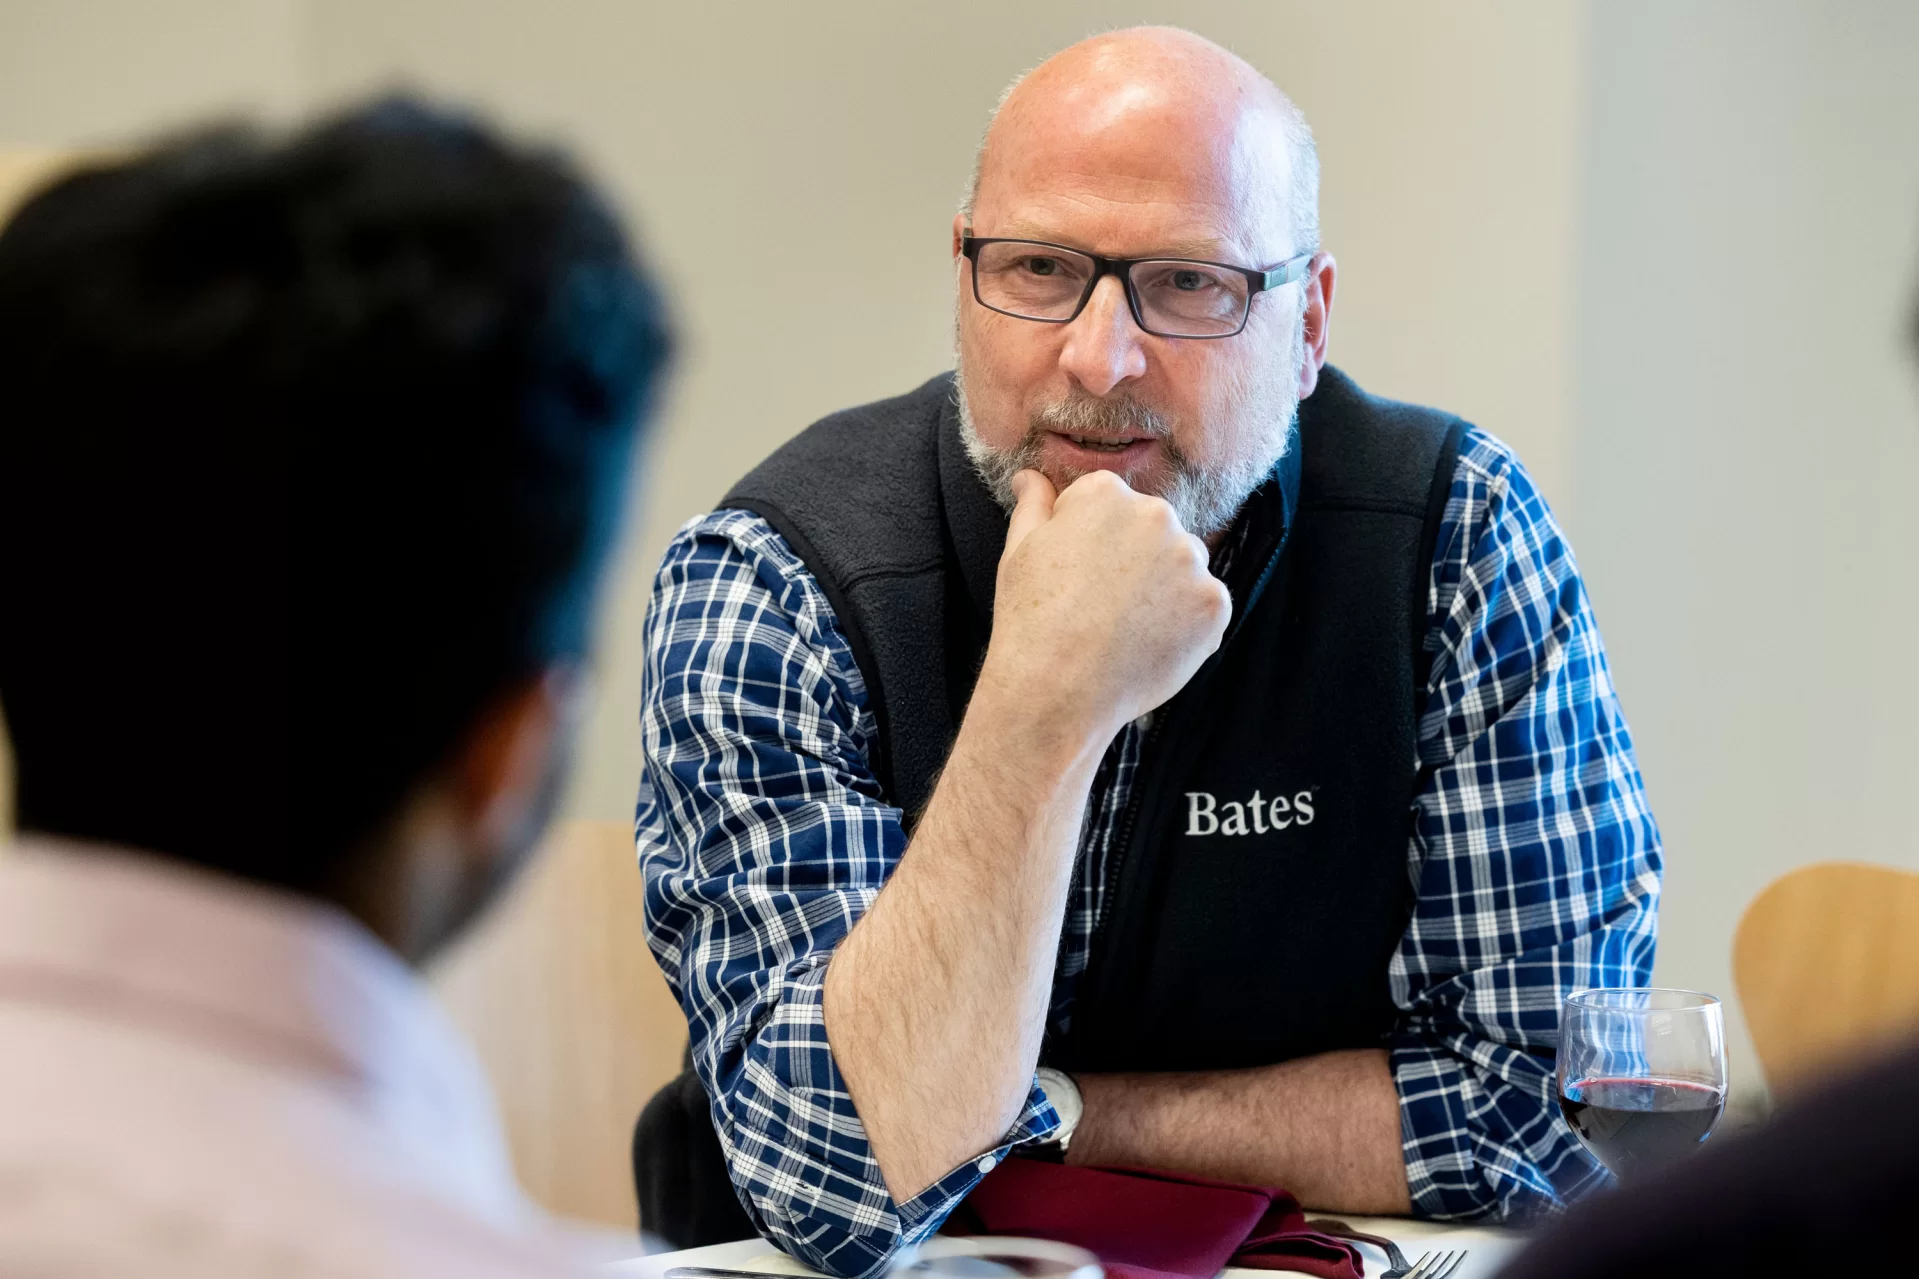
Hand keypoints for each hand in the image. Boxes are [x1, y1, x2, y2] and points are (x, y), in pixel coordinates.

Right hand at [981, 469, 1229, 748]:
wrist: (1058, 688)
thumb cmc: (1030, 618)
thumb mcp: (1018, 550)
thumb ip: (1034, 505)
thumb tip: (1030, 476)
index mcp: (1105, 494)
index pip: (1110, 505)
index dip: (1090, 543)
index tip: (1076, 575)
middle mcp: (1156, 515)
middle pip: (1154, 532)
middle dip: (1136, 561)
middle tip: (1102, 606)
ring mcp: (1191, 560)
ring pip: (1184, 569)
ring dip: (1166, 591)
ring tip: (1127, 629)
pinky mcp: (1215, 604)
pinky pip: (1205, 608)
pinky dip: (1186, 626)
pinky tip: (1150, 645)